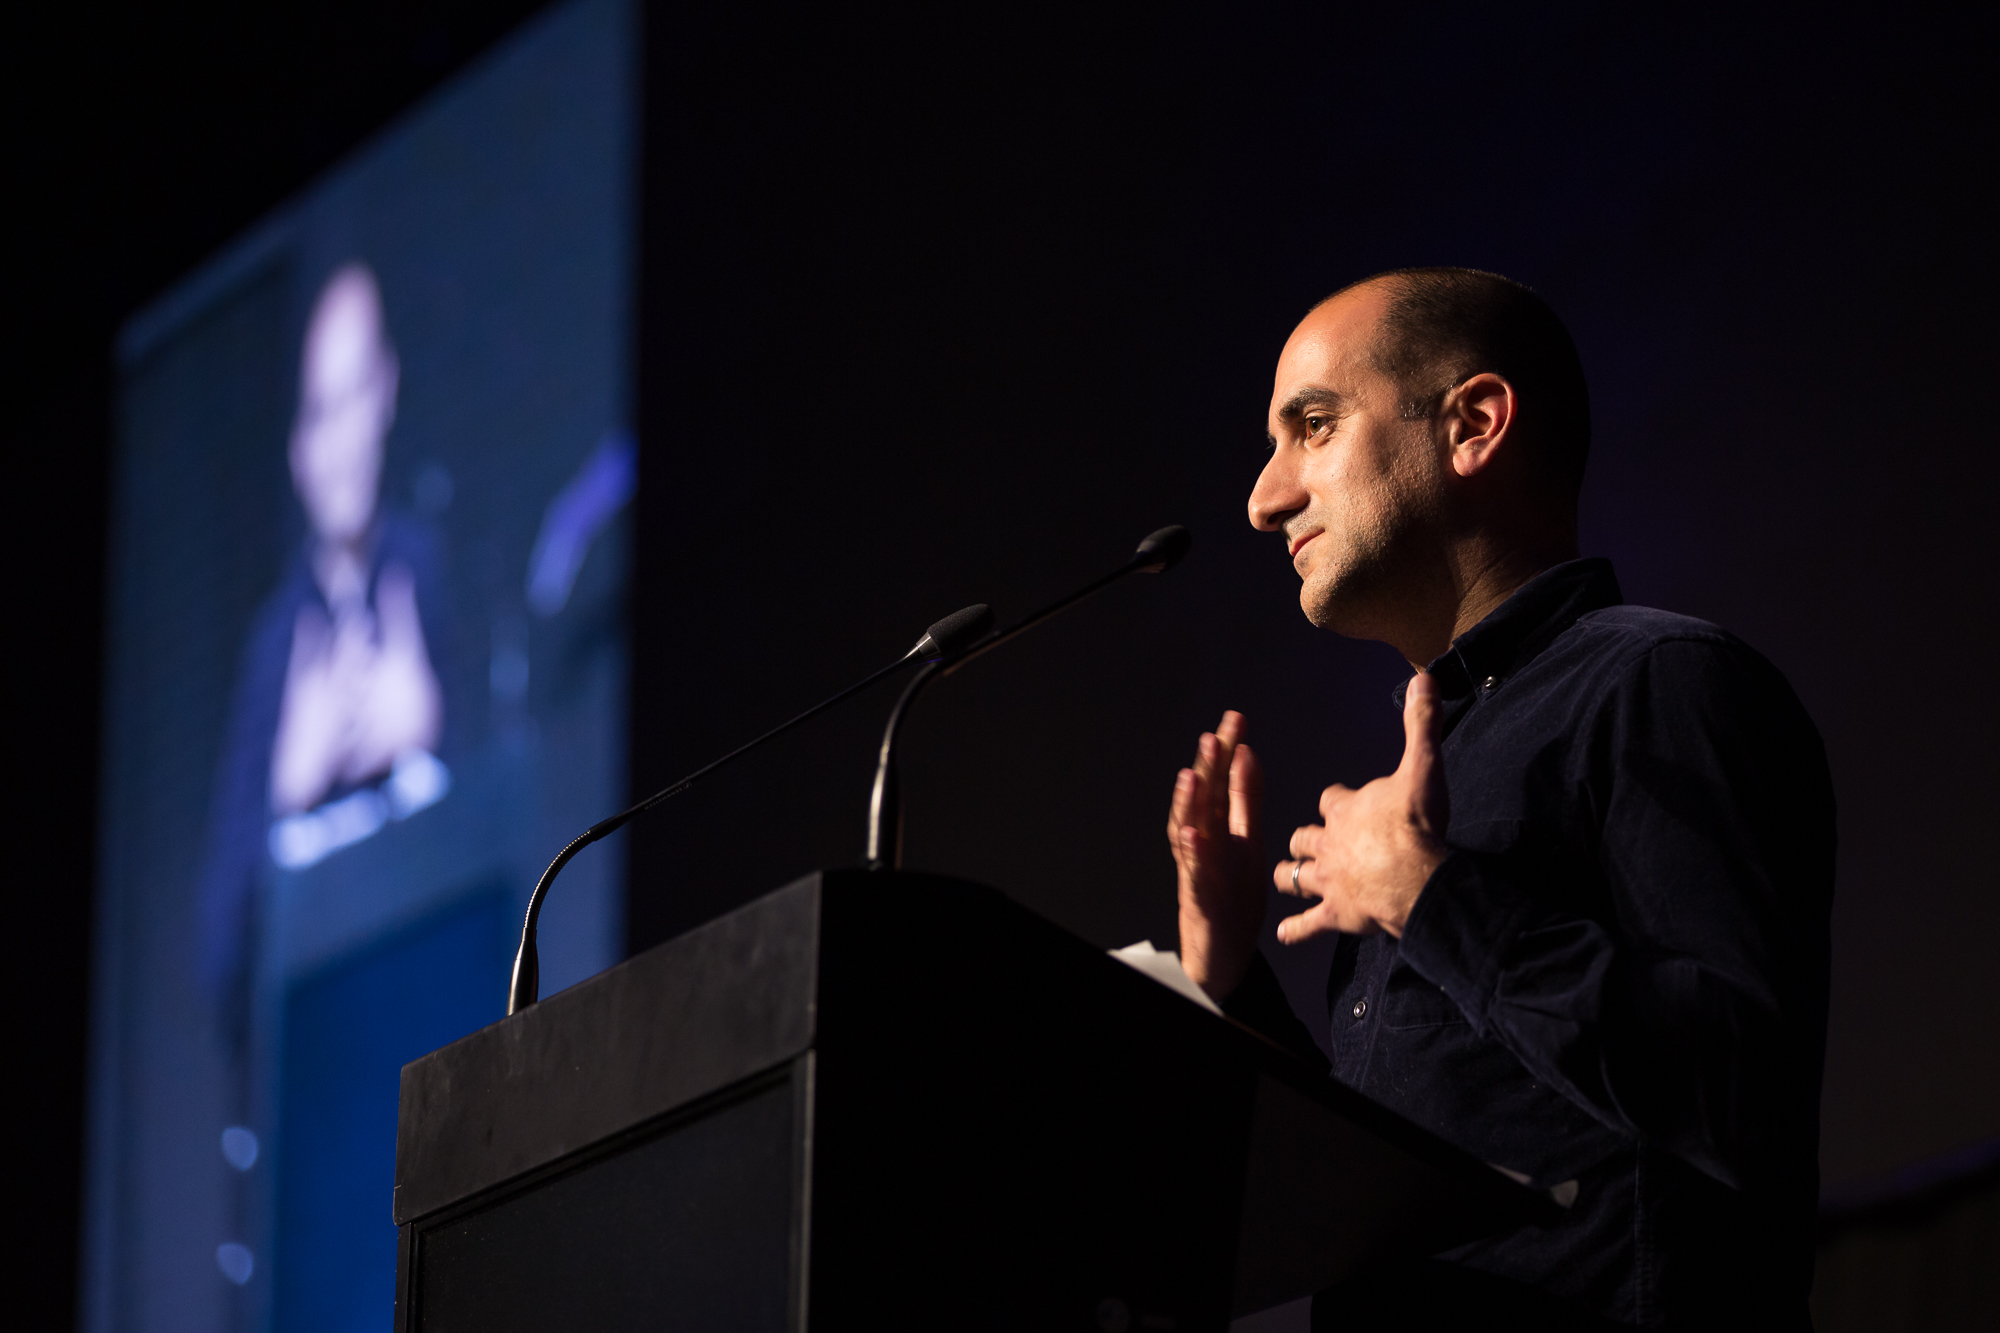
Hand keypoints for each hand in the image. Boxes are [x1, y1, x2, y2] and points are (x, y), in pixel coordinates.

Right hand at [1168, 711, 1264, 998]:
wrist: (1221, 950)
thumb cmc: (1232, 896)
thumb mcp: (1247, 841)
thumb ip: (1245, 800)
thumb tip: (1248, 755)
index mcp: (1219, 827)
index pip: (1221, 780)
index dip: (1226, 750)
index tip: (1235, 719)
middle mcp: (1203, 842)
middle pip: (1202, 799)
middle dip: (1206, 768)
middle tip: (1213, 737)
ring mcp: (1197, 868)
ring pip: (1188, 831)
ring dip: (1188, 804)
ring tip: (1192, 776)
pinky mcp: (1197, 895)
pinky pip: (1192, 871)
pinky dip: (1190, 852)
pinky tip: (1192, 834)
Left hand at [1273, 672, 1448, 942]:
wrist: (1415, 878)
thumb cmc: (1417, 823)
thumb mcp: (1423, 766)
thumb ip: (1421, 724)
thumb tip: (1423, 679)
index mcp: (1345, 810)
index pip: (1330, 799)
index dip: (1334, 800)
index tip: (1338, 801)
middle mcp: (1329, 844)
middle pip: (1303, 837)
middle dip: (1305, 839)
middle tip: (1309, 842)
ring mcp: (1329, 881)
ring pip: (1294, 877)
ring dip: (1291, 877)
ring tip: (1288, 878)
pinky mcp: (1335, 914)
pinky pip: (1305, 925)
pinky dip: (1295, 929)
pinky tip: (1283, 933)